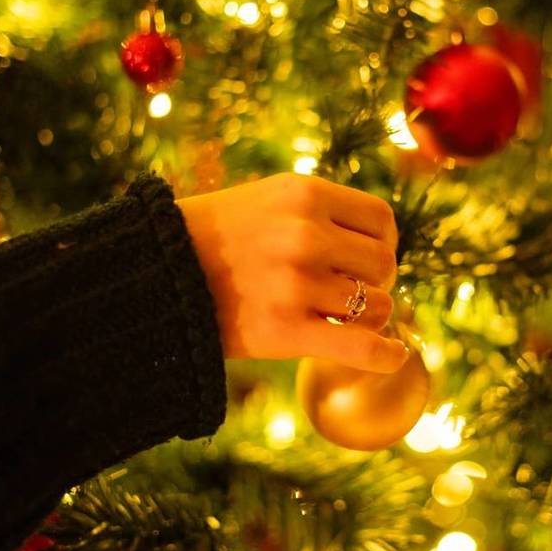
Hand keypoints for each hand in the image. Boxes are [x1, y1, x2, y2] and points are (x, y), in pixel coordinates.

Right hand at [177, 173, 408, 373]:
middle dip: (375, 281)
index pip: (382, 221)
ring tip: (340, 316)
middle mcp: (305, 233)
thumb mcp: (271, 200)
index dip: (383, 244)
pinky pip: (361, 347)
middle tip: (348, 290)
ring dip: (368, 315)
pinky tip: (394, 356)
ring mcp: (297, 283)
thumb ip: (323, 212)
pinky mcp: (287, 330)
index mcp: (304, 194)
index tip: (364, 259)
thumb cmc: (219, 239)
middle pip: (383, 263)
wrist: (157, 275)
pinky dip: (385, 356)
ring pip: (376, 305)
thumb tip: (385, 248)